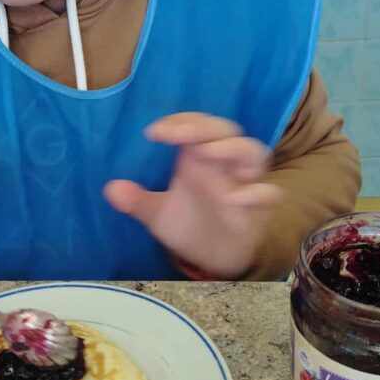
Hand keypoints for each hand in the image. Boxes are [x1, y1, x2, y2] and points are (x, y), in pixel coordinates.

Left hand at [103, 113, 281, 277]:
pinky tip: (237, 199)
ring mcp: (245, 184)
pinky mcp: (259, 209)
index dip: (180, 122)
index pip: (196, 125)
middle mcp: (224, 164)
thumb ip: (138, 202)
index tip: (154, 133)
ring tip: (208, 153)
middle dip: (204, 128)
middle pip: (226, 130)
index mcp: (198, 158)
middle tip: (179, 135)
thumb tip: (111, 189)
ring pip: (253, 152)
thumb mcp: (159, 215)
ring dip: (233, 149)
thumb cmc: (190, 224)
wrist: (216, 258)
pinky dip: (257, 193)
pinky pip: (268, 194)